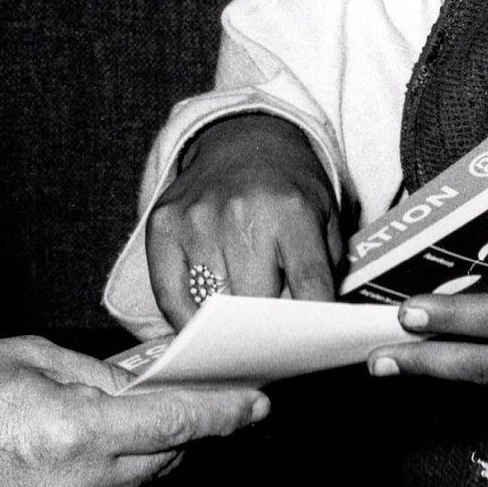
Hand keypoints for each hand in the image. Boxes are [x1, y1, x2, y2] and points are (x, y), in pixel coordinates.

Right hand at [0, 334, 268, 486]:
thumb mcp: (36, 356)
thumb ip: (104, 373)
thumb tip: (152, 379)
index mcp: (74, 432)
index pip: (173, 424)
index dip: (222, 413)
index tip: (255, 403)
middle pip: (164, 460)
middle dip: (176, 428)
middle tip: (177, 395)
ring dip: (138, 457)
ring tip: (106, 424)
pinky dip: (104, 485)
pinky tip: (74, 458)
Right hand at [145, 113, 341, 328]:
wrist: (241, 139)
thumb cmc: (286, 189)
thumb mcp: (324, 218)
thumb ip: (323, 272)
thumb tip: (309, 331)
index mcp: (291, 210)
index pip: (308, 287)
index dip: (311, 325)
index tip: (308, 347)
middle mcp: (241, 213)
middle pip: (255, 304)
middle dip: (266, 327)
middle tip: (271, 336)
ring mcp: (197, 220)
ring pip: (212, 306)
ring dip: (226, 322)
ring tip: (238, 323)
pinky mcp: (163, 226)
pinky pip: (170, 297)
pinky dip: (186, 319)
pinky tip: (202, 324)